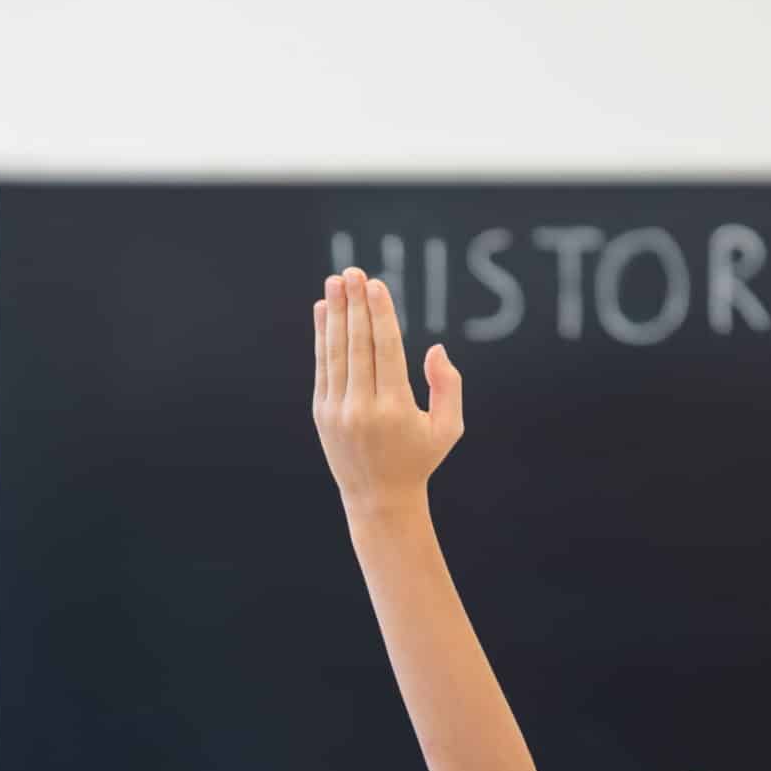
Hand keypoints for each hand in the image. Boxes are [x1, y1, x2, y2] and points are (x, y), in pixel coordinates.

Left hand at [311, 267, 464, 514]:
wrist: (379, 499)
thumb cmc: (420, 458)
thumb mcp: (448, 428)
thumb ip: (448, 386)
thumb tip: (435, 348)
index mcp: (395, 409)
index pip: (385, 350)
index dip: (379, 314)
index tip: (375, 285)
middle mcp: (363, 408)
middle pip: (357, 345)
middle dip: (354, 305)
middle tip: (352, 272)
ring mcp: (338, 411)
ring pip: (336, 352)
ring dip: (334, 314)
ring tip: (334, 282)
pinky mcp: (322, 413)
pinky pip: (323, 367)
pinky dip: (322, 337)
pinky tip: (322, 312)